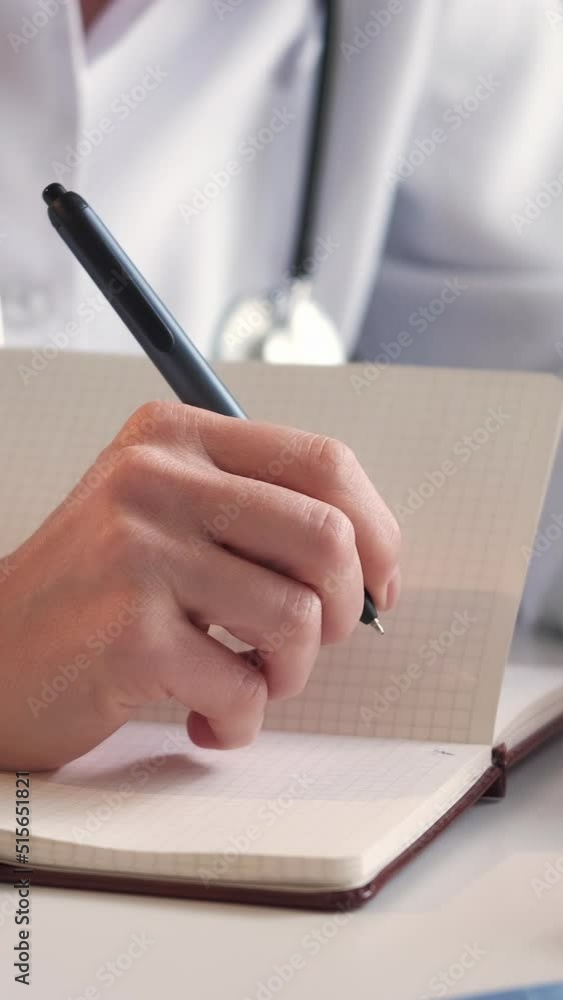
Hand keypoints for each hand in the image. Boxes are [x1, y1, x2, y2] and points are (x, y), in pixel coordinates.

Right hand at [0, 402, 399, 769]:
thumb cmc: (93, 593)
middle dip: (344, 611)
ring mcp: (139, 553)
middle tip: (312, 641)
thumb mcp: (163, 514)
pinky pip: (243, 689)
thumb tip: (372, 561)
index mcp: (176, 436)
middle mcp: (156, 479)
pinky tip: (205, 717)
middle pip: (327, 538)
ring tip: (247, 681)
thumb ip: (256, 513)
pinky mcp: (128, 634)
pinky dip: (240, 720)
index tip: (379, 582)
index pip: (324, 463)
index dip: (377, 531)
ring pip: (296, 618)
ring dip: (289, 673)